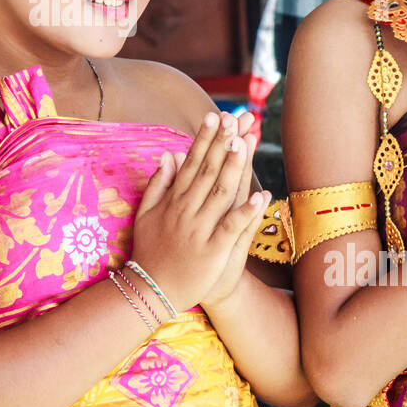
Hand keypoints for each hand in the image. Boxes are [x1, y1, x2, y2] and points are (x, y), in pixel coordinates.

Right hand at [129, 110, 269, 313]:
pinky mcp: (212, 251)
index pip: (192, 163)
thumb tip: (169, 154)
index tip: (215, 116)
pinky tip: (260, 196)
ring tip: (245, 143)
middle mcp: (186, 210)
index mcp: (174, 200)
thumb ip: (158, 183)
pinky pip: (231, 228)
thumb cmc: (150, 250)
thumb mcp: (146, 213)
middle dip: (222, 143)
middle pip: (208, 171)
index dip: (205, 139)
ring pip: (220, 194)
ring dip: (234, 168)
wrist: (151, 289)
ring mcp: (200, 230)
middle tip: (235, 118)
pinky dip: (245, 212)